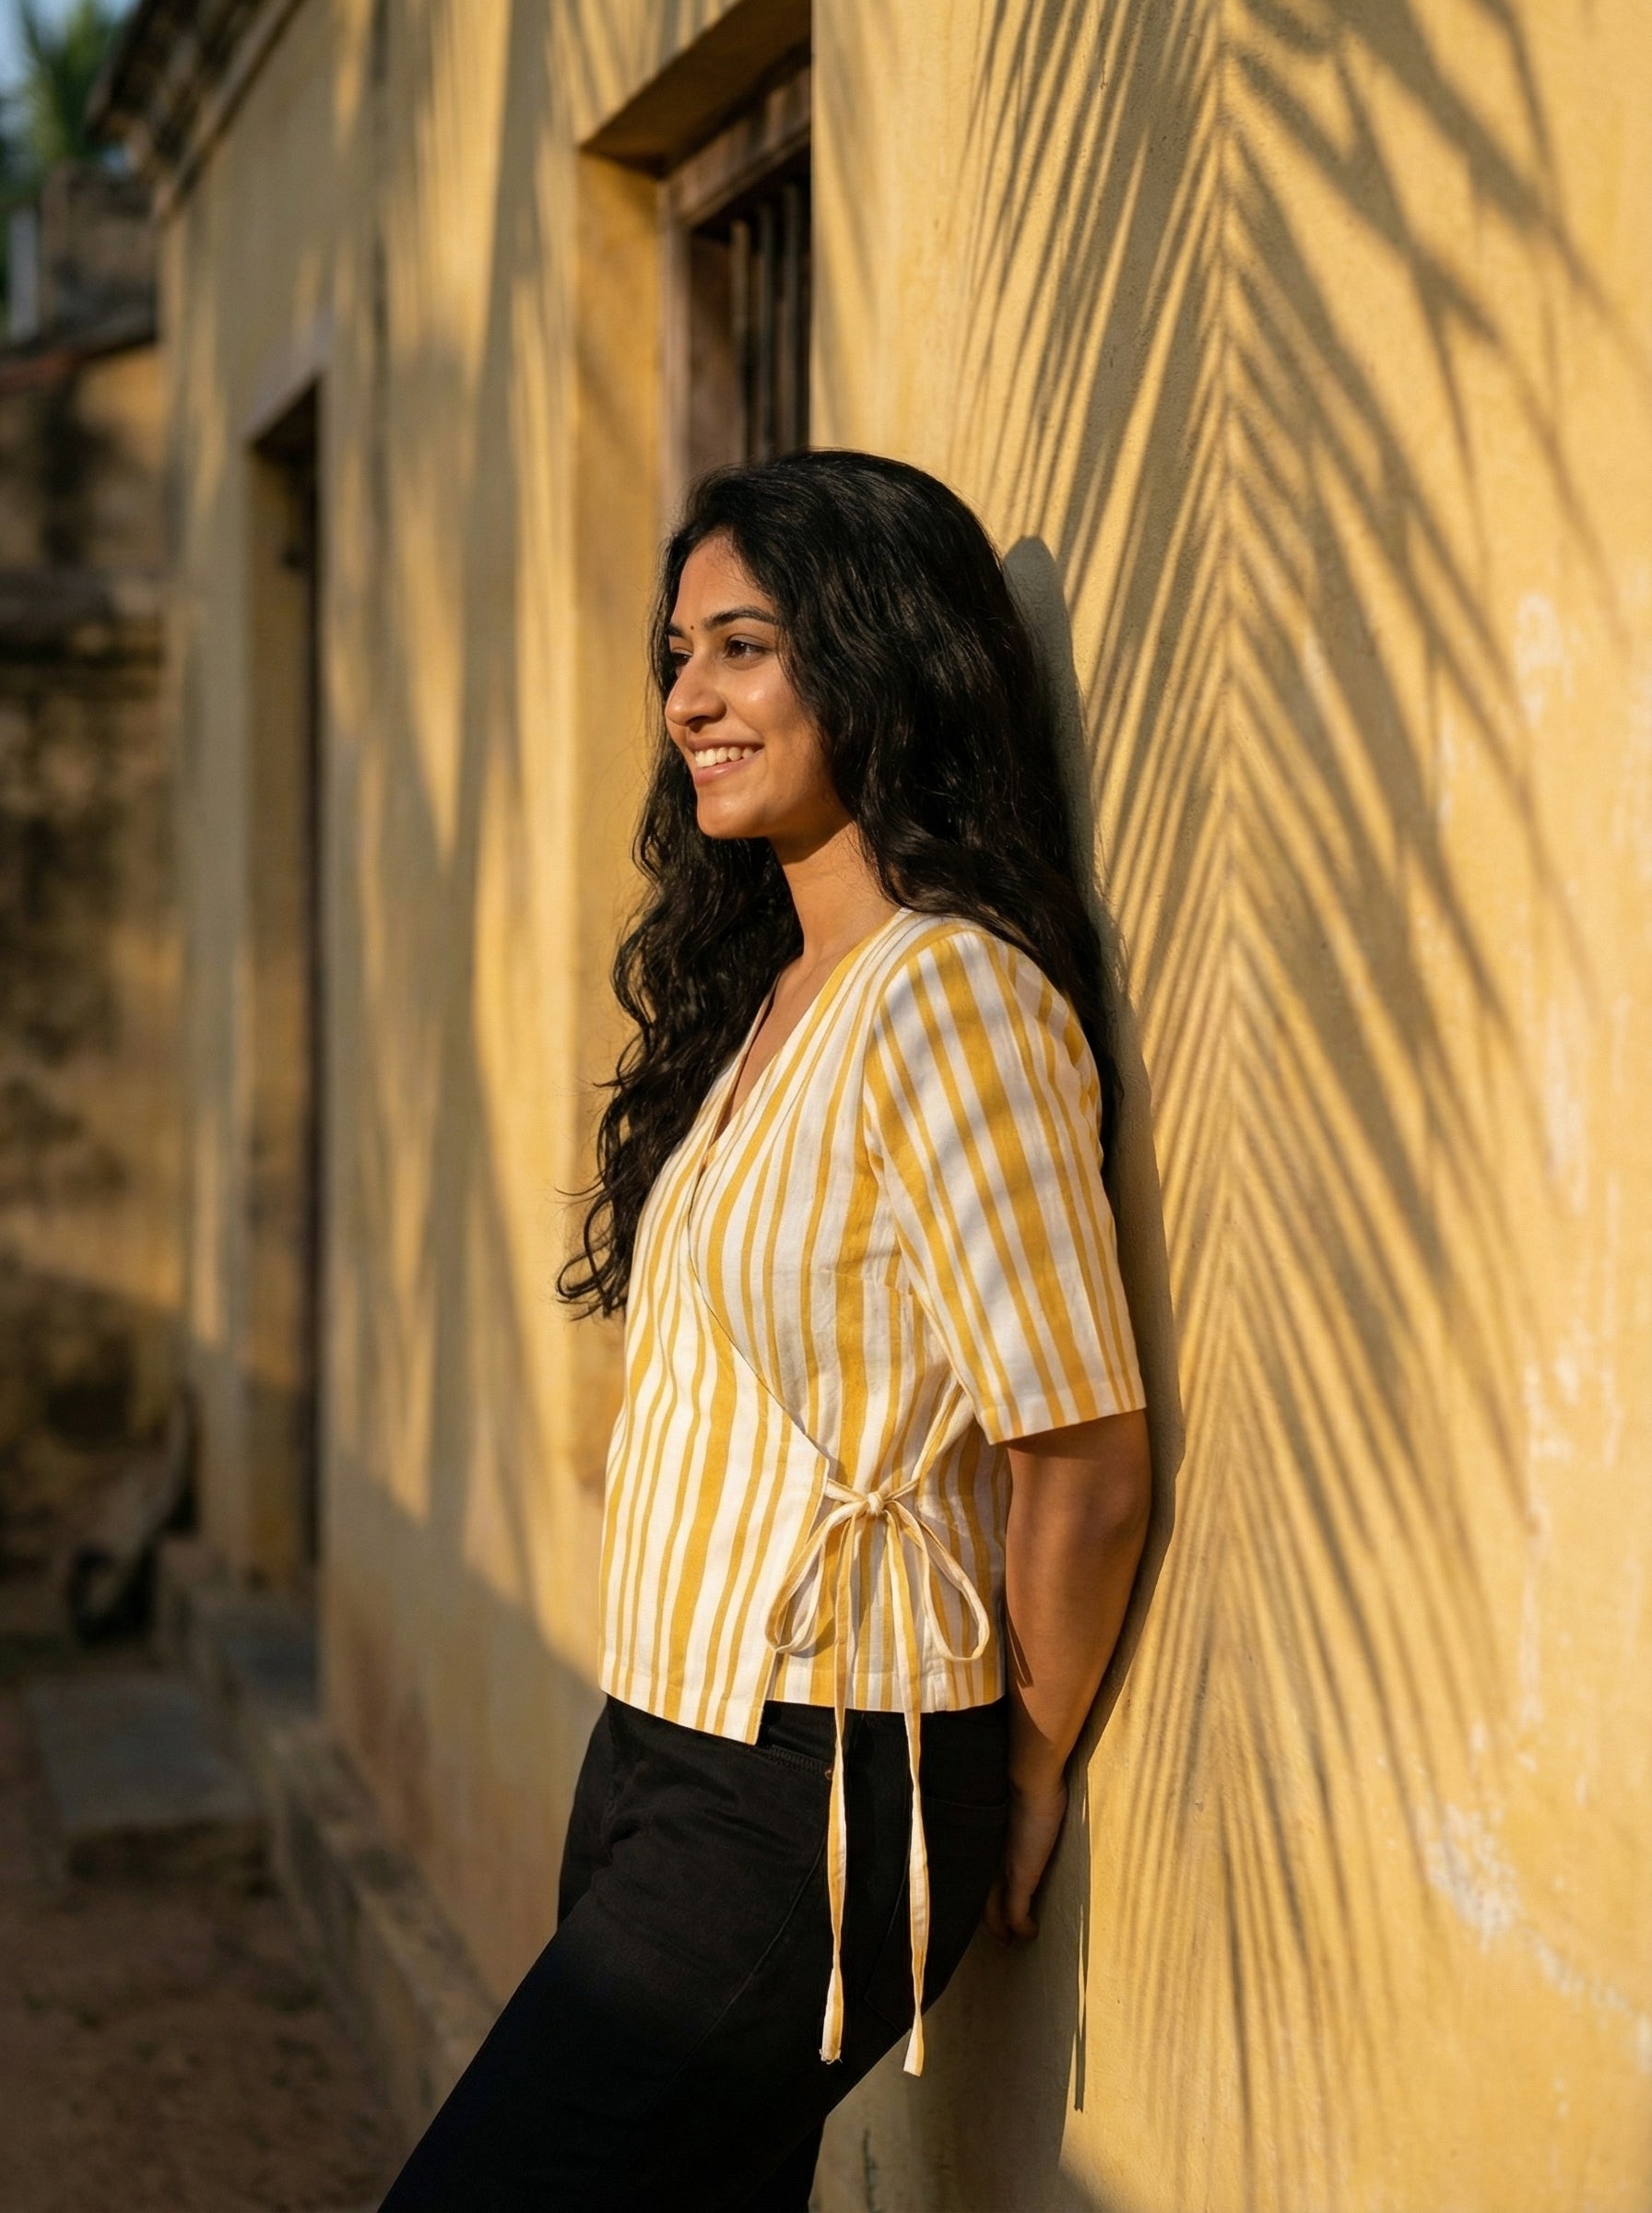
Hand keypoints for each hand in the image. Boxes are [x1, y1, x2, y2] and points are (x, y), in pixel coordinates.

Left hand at [984, 1772, 1068, 1940]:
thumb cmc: (1019, 1777)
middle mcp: (984, 1857)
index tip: (975, 1898)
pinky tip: (1028, 1934)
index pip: (970, 1873)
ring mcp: (1001, 1869)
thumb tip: (1003, 1795)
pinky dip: (1021, 1928)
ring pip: (992, 1910)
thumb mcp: (1005, 1796)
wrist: (1028, 1775)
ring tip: (1007, 1939)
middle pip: (974, 1896)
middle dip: (983, 1915)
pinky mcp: (1021, 1877)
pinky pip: (1017, 1914)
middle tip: (993, 1929)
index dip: (973, 1888)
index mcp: (977, 1839)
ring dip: (1001, 1927)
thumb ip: (1000, 1803)